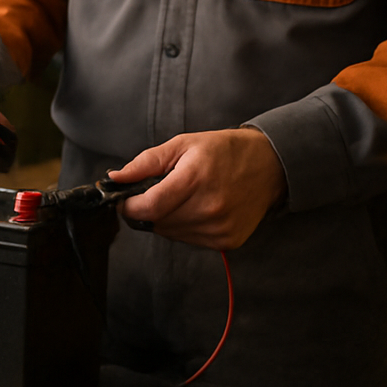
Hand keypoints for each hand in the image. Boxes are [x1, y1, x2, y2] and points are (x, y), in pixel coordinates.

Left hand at [111, 128, 287, 249]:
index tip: (123, 200)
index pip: (149, 207)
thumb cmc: (224, 151)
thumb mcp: (182, 145)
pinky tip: (196, 208)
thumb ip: (145, 163)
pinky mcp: (227, 241)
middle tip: (157, 192)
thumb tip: (115, 179)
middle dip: (146, 210)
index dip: (128, 207)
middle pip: (157, 222)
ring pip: (171, 233)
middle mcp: (209, 208)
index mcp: (196, 179)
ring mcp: (220, 228)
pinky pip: (189, 240)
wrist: (270, 165)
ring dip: (165, 219)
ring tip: (182, 197)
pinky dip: (184, 227)